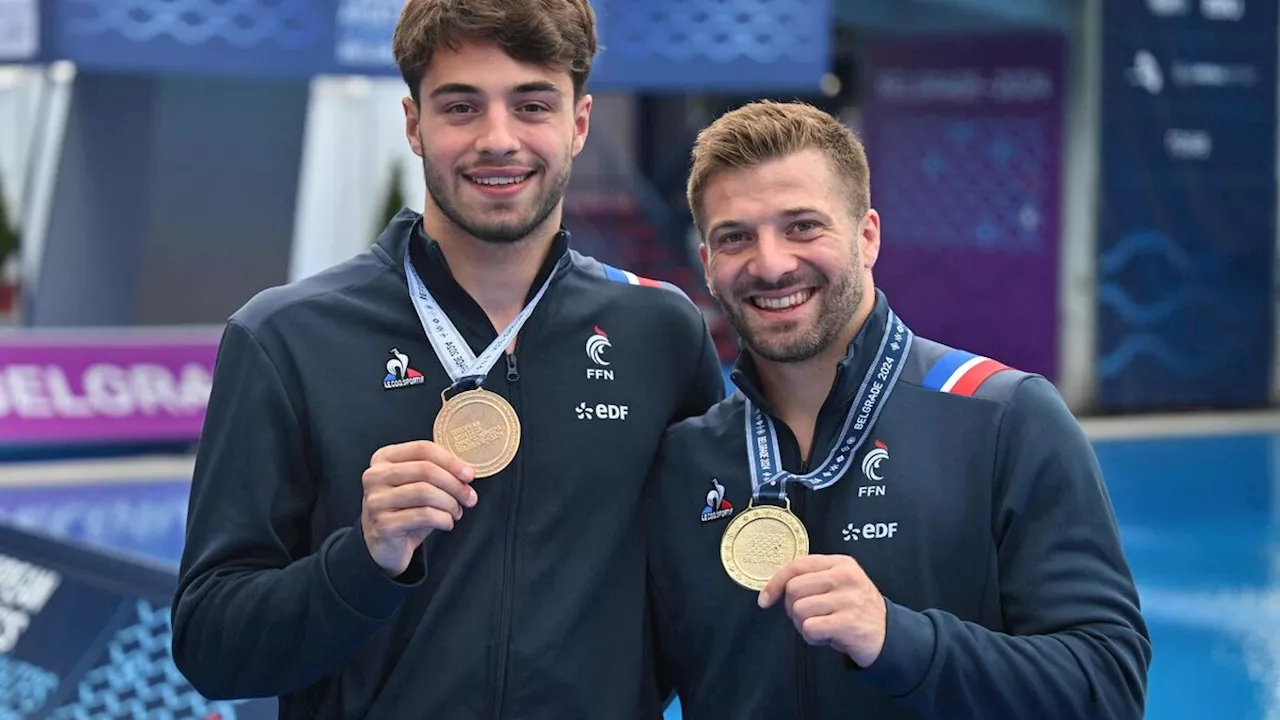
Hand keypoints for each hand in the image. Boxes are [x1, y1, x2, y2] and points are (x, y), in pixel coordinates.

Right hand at [361, 440, 477, 576]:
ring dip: (450, 503)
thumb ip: (436, 471)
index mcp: (384, 458)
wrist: (385, 545)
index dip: (451, 461)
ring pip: (425, 492)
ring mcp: (376, 501)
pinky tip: (447, 523)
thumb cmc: (406, 510)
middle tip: (469, 497)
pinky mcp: (383, 524)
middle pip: (425, 470)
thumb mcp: (418, 485)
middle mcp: (375, 476)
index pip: (423, 449)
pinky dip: (443, 519)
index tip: (470, 474)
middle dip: (455, 484)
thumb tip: (467, 472)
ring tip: (457, 512)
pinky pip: (424, 515)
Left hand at [758, 554, 886, 667]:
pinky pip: (810, 628)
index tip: (766, 598)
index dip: (775, 583)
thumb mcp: (840, 583)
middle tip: (809, 616)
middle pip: (793, 590)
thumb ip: (813, 578)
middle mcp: (845, 577)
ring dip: (804, 625)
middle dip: (793, 608)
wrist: (889, 634)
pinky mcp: (849, 623)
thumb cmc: (857, 609)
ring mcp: (848, 599)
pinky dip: (812, 637)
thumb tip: (776, 586)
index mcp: (840, 563)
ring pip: (799, 610)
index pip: (796, 566)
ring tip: (822, 626)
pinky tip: (827, 636)